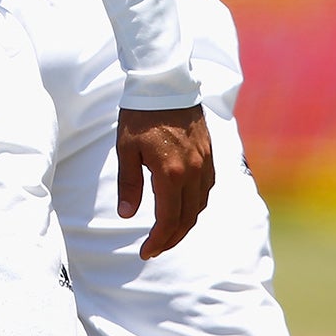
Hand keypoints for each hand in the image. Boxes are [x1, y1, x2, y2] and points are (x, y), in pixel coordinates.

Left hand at [116, 105, 214, 259]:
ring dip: (186, 223)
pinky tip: (185, 206)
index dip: (158, 241)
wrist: (165, 82)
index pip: (168, 220)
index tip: (146, 252)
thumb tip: (127, 216)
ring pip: (200, 205)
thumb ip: (129, 185)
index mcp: (170, 173)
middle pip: (188, 218)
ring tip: (169, 232)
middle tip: (155, 249)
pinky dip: (197, 204)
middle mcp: (193, 171)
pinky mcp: (209, 153)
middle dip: (171, 238)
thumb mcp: (126, 150)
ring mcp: (204, 162)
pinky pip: (207, 188)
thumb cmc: (140, 115)